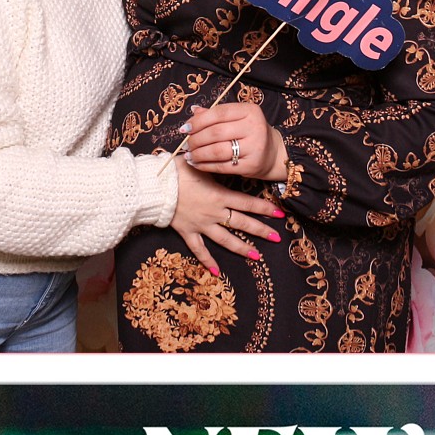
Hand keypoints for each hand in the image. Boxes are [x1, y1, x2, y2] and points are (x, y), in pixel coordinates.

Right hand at [168, 159, 285, 276]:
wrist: (155, 188)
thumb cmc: (176, 172)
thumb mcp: (201, 166)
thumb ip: (216, 168)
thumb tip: (227, 162)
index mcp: (219, 195)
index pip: (248, 203)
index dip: (265, 208)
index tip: (280, 214)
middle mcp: (214, 212)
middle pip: (242, 223)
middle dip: (261, 231)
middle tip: (276, 238)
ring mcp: (202, 224)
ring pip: (226, 239)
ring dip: (242, 248)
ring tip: (257, 256)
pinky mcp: (188, 232)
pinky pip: (199, 249)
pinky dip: (207, 261)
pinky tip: (217, 272)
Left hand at [180, 101, 288, 181]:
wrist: (273, 154)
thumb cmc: (250, 133)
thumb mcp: (238, 118)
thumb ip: (216, 115)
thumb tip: (193, 111)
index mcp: (250, 110)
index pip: (218, 113)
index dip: (198, 121)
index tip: (185, 128)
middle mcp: (255, 127)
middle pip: (216, 132)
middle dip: (196, 139)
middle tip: (186, 144)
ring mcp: (255, 147)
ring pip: (217, 150)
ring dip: (198, 154)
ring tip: (189, 155)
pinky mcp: (251, 165)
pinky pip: (222, 166)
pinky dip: (205, 165)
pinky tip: (197, 164)